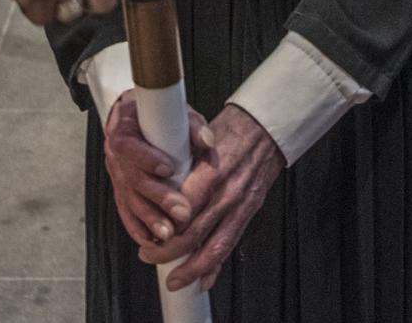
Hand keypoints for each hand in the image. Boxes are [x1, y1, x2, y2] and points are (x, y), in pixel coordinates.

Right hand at [103, 94, 200, 249]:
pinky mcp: (122, 193)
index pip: (130, 146)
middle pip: (133, 180)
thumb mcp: (174, 112)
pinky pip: (126, 213)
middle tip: (181, 211)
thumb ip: (192, 125)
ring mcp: (118, 177)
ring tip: (168, 233)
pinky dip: (138, 228)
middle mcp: (116, 157)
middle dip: (158, 198)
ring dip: (149, 219)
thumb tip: (206, 140)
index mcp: (124, 131)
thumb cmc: (154, 117)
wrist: (131, 118)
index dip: (147, 159)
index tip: (167, 168)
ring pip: (130, 201)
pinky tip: (151, 241)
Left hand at [141, 104, 284, 290]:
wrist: (266, 130)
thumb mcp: (200, 141)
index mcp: (212, 174)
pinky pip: (230, 245)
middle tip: (149, 256)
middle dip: (169, 252)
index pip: (183, 210)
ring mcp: (240, 207)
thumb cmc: (230, 132)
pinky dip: (216, 266)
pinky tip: (203, 280)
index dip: (164, 227)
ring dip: (192, 269)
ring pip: (214, 248)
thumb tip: (155, 186)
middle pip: (194, 235)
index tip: (146, 235)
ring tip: (174, 280)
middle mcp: (227, 195)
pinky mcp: (248, 214)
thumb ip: (180, 164)